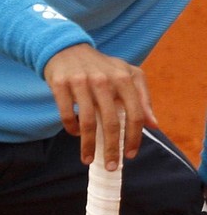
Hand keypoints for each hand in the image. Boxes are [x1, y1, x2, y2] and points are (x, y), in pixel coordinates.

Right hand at [42, 43, 157, 169]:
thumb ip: (142, 98)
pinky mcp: (60, 84)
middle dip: (112, 148)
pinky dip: (72, 128)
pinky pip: (67, 113)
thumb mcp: (126, 75)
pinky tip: (75, 134)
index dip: (135, 138)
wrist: (65, 48)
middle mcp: (104, 80)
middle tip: (111, 166)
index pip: (135, 114)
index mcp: (124, 78)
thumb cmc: (100, 67)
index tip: (130, 155)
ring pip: (88, 121)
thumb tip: (154, 125)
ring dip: (88, 145)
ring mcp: (81, 82)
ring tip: (88, 159)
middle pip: (111, 122)